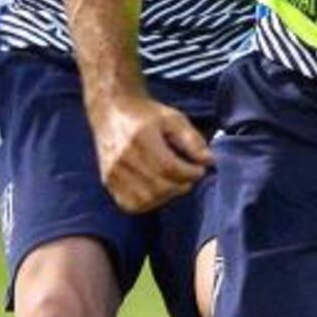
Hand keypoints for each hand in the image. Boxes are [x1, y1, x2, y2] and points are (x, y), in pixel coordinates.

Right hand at [93, 97, 212, 211]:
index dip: (190, 173)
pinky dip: (148, 202)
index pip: (169, 167)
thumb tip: (209, 161)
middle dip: (181, 185)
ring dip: (166, 196)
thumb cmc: (146, 115)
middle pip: (158, 186)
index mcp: (140, 137)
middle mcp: (123, 157)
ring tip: (173, 182)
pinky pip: (130, 204)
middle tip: (188, 176)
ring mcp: (113, 172)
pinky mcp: (107, 181)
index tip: (199, 169)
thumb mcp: (173, 119)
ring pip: (145, 199)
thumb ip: (192, 140)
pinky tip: (157, 191)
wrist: (112, 111)